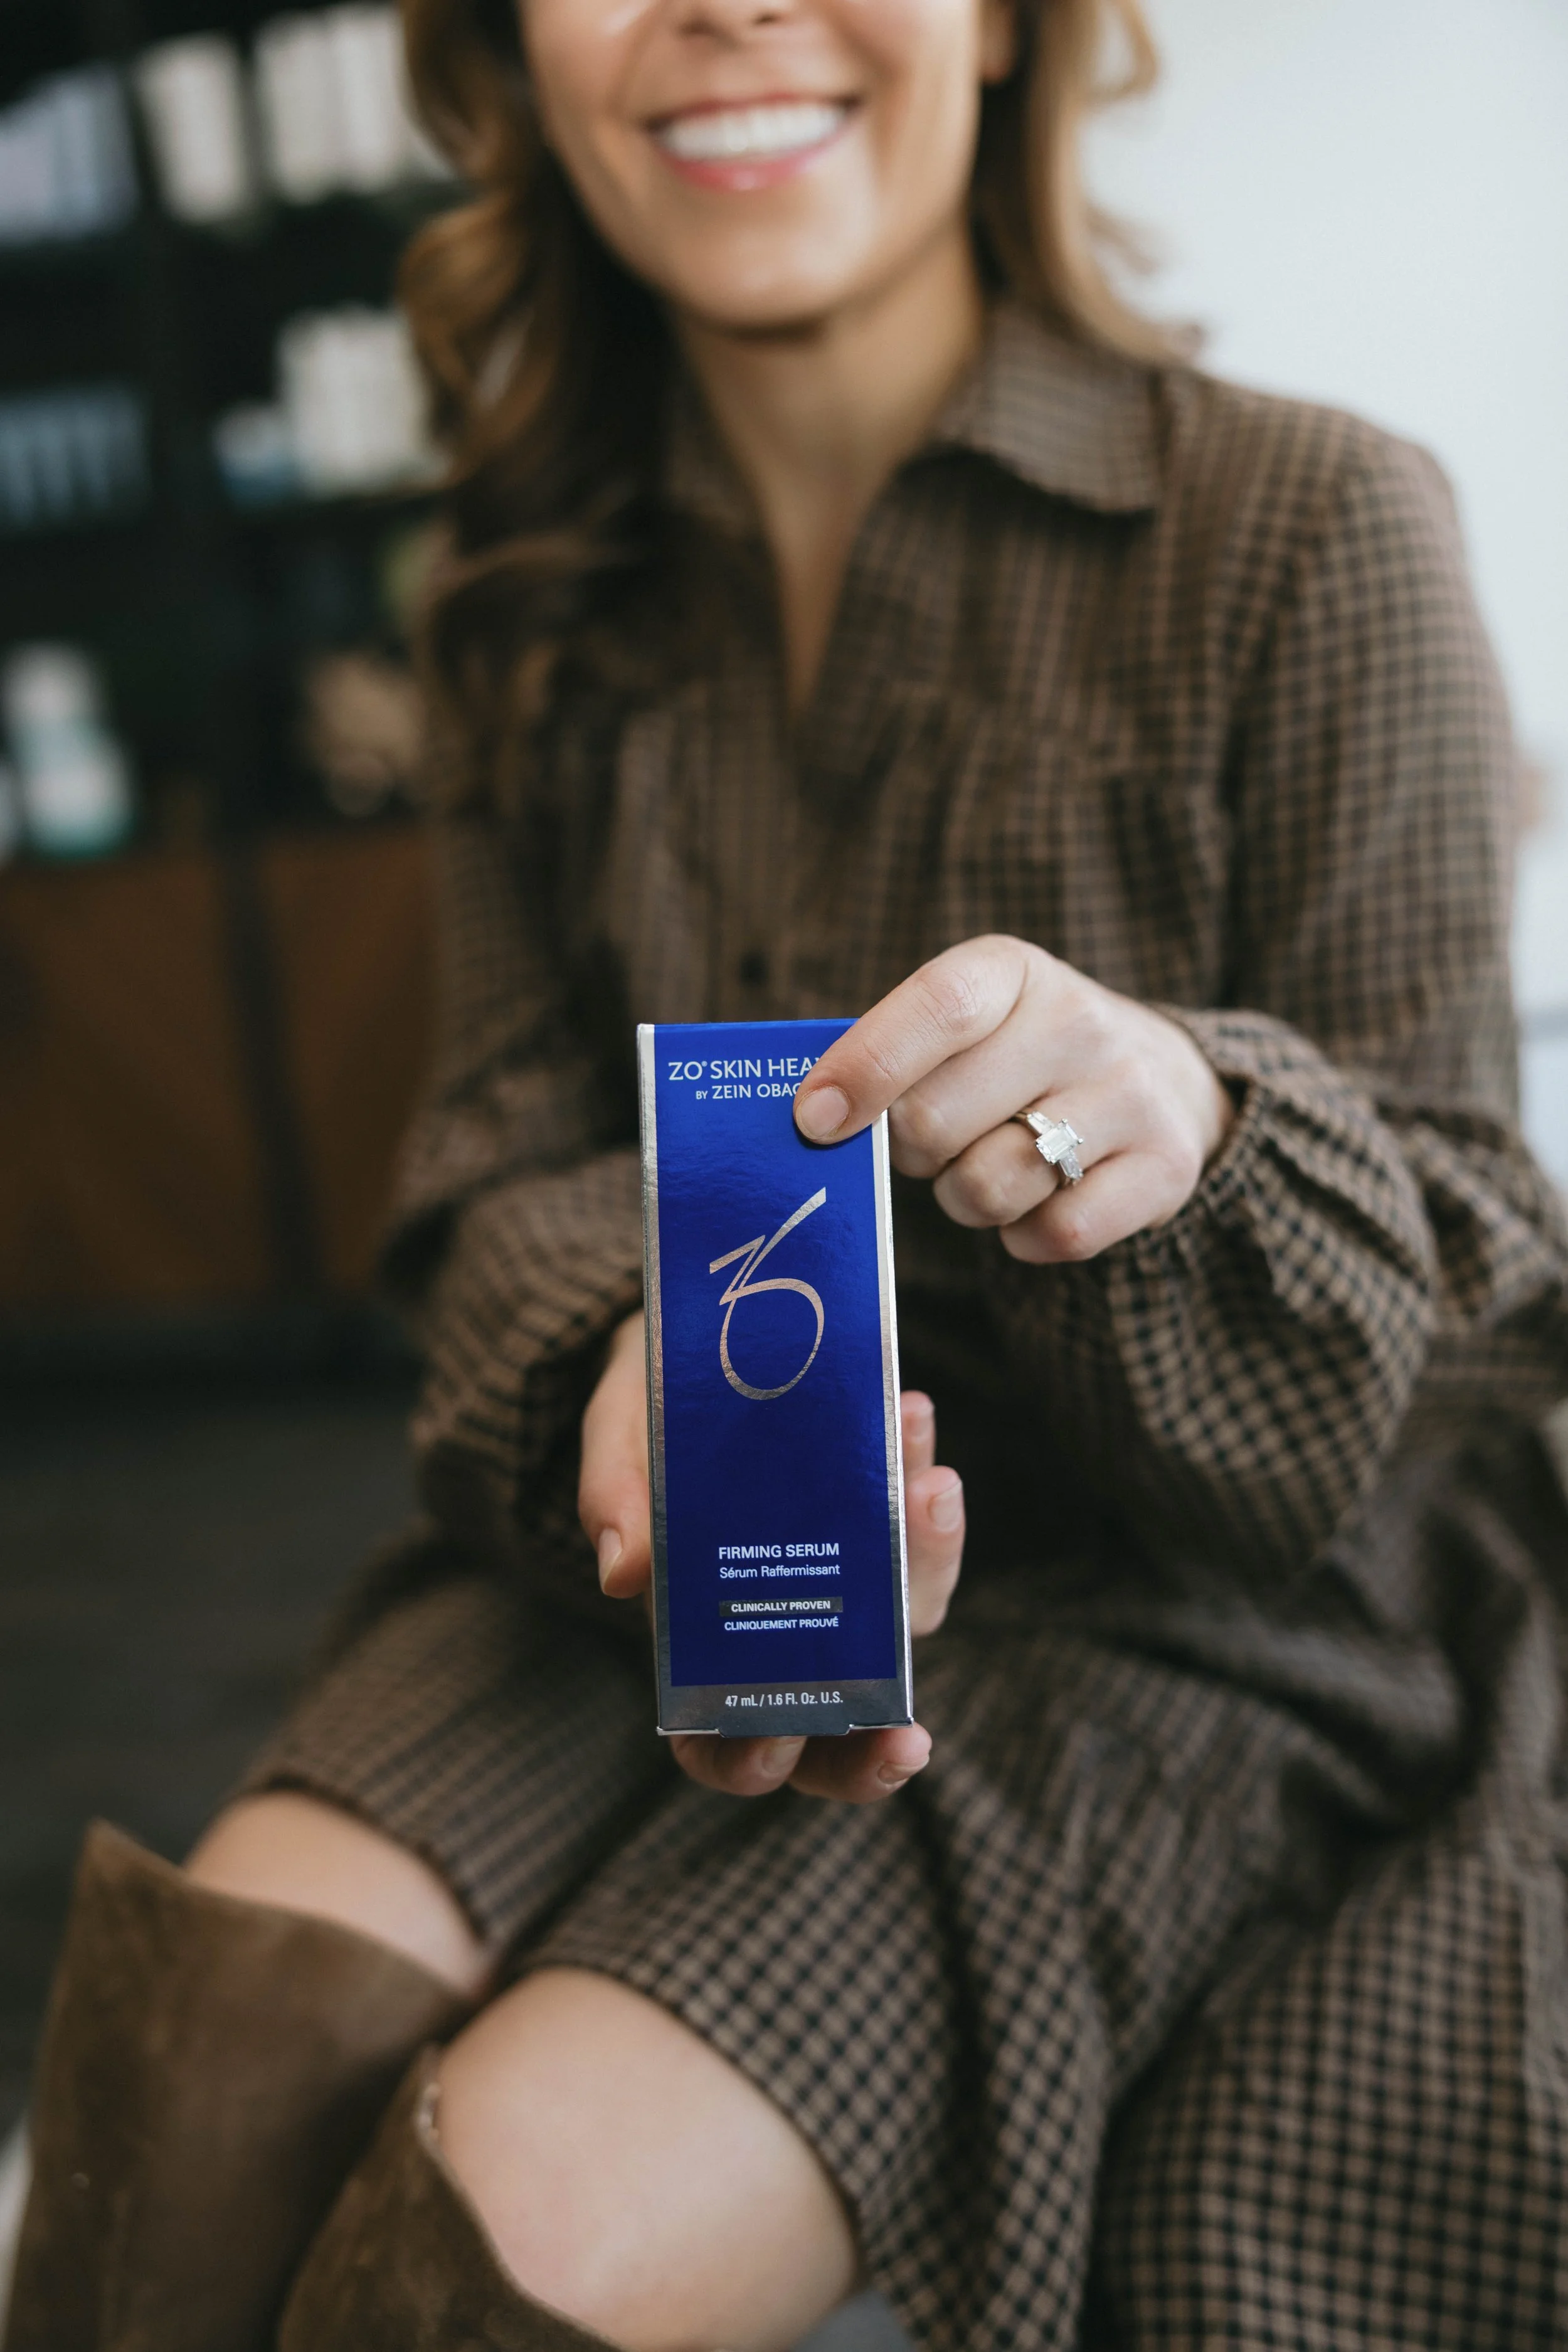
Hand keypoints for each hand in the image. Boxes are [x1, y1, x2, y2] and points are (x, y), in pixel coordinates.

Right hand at [580, 1311, 962, 1801]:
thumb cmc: (648, 1418)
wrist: (700, 1347)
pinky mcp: (888, 1521)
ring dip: (927, 1566)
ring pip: (904, 1618)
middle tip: (907, 1735)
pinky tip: (913, 1419)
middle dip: (878, 1743)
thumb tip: (621, 1573)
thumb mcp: (617, 1439)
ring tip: (926, 1490)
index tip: (777, 1737)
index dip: (750, 1761)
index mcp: (696, 1637)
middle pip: (839, 1720)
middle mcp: (781, 1624)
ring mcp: (845, 1578)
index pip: (721, 1742)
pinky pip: (920, 1531)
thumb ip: (613, 1495)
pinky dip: (925, 1490)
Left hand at [794, 934, 1233, 1261]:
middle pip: (937, 1121)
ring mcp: (1132, 1094)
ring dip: (962, 1198)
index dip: (868, 1065)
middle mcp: (1080, 1022)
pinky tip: (1036, 1202)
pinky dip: (1024, 1236)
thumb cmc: (1016, 1058)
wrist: (1161, 1080)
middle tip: (928, 1142)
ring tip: (987, 1164)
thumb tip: (811, 1121)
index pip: (939, 1007)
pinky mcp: (1166, 1168)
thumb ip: (888, 1057)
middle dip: (909, 1151)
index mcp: (1013, 972)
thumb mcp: (962, 1027)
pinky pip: (1055, 1235)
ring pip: (989, 1187)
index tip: (814, 1119)